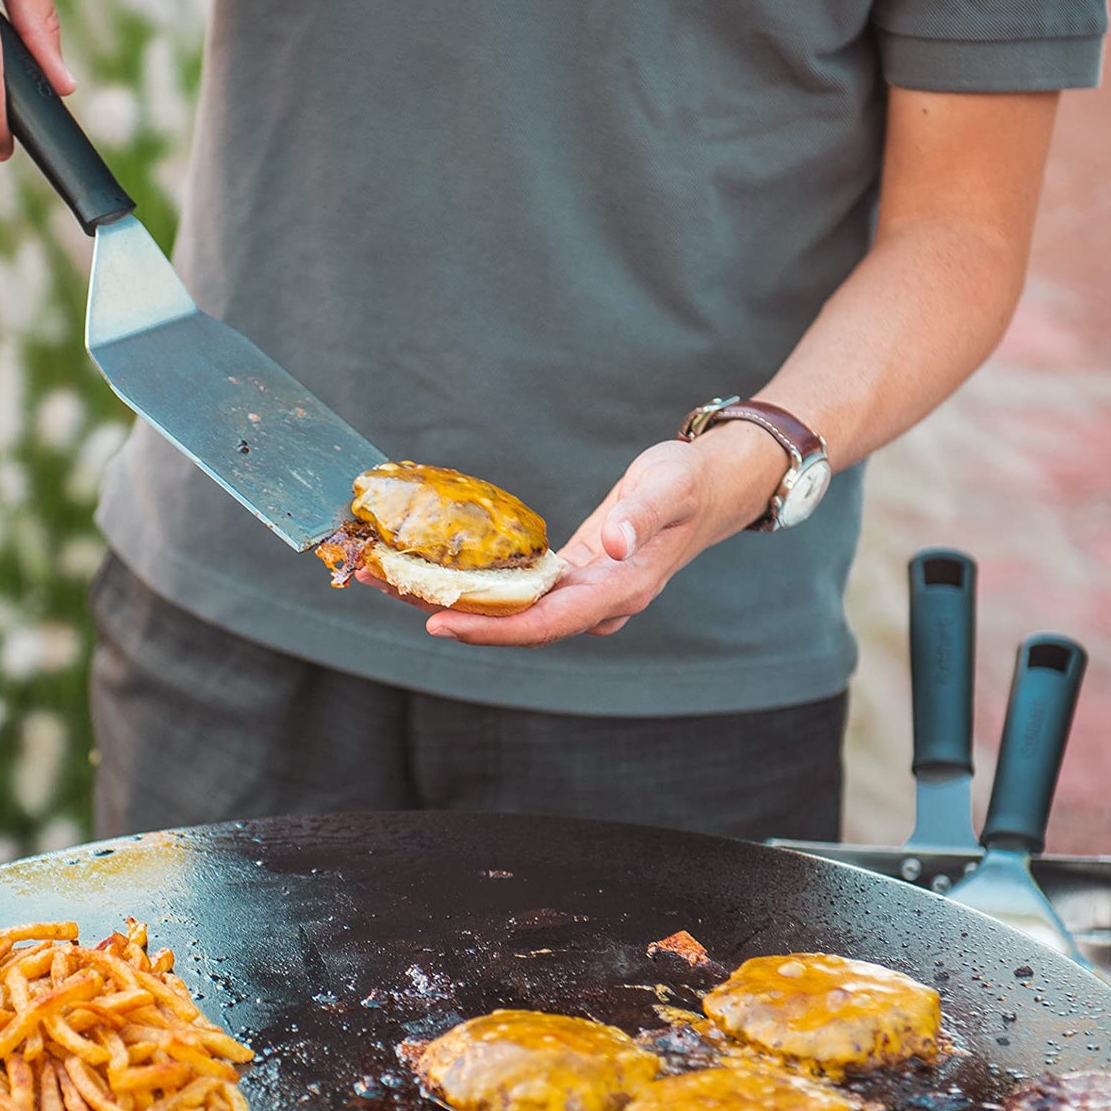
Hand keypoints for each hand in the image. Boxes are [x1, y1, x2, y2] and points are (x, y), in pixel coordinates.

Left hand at [404, 422, 785, 648]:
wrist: (715, 487)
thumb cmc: (690, 481)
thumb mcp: (669, 484)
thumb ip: (641, 516)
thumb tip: (611, 545)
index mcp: (620, 588)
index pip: (546, 622)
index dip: (493, 628)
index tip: (440, 622)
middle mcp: (600, 602)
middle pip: (520, 627)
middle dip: (459, 619)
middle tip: (395, 597)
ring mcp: (587, 595)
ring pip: (516, 613)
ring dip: (462, 604)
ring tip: (401, 585)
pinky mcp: (575, 578)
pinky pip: (522, 593)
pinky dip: (483, 587)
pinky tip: (444, 572)